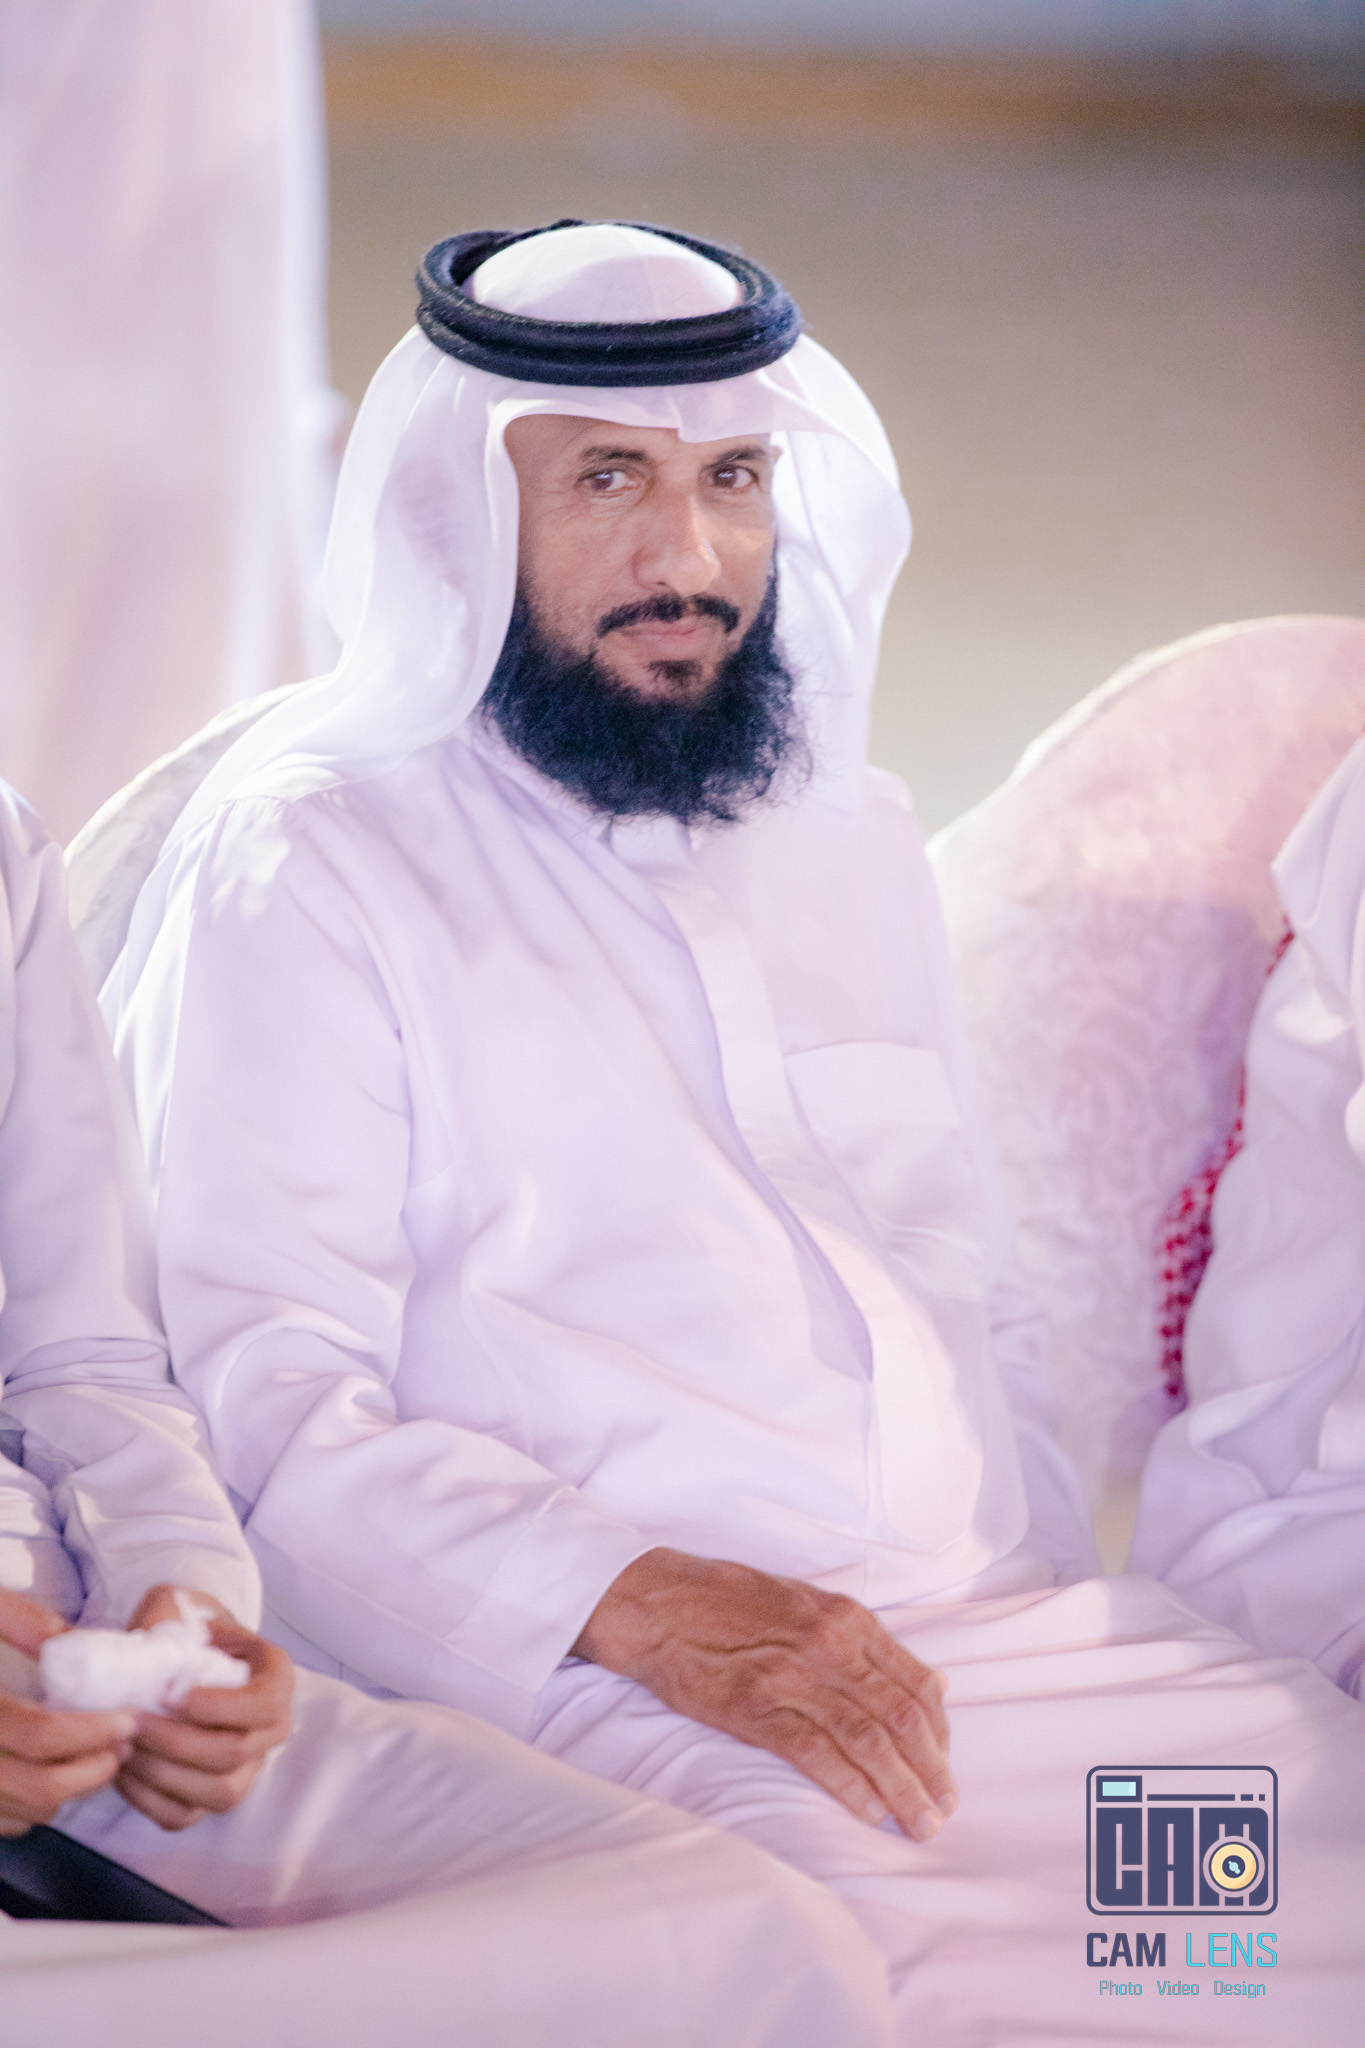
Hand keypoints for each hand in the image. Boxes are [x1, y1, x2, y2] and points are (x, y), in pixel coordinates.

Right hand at [0, 1586, 134, 1836]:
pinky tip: (48, 1773)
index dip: (91, 1730)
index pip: (38, 1733)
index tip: (126, 1719)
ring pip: (20, 1812)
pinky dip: (32, 1807)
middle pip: (35, 1787)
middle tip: (122, 1745)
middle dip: (91, 1770)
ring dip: (69, 1792)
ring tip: (97, 1757)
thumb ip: (22, 1620)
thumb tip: (75, 1642)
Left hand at [113, 1586, 293, 1831]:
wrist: (178, 1661)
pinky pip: (187, 1817)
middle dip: (176, 1742)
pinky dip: (150, 1802)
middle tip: (131, 1722)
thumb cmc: (184, 1632)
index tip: (173, 1696)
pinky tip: (122, 1772)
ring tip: (125, 1748)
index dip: (221, 1708)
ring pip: (217, 1793)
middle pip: (235, 1753)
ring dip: (164, 1775)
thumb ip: (166, 1616)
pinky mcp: (212, 1797)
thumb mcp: (178, 1606)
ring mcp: (247, 1768)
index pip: (265, 1705)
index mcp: (276, 1677)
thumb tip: (148, 1644)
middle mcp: (272, 1728)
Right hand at [574, 1548, 955, 1840]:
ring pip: (867, 1739)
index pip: (914, 1682)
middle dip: (930, 1769)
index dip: (939, 1732)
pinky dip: (849, 1786)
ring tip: (919, 1823)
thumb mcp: (811, 1604)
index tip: (943, 1766)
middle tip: (942, 1810)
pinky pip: (816, 1753)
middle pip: (899, 1715)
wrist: (661, 1602)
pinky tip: (869, 1811)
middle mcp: (829, 1644)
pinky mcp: (756, 1708)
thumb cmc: (734, 1601)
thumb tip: (933, 1683)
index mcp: (847, 1618)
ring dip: (901, 1787)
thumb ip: (869, 1644)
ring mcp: (793, 1676)